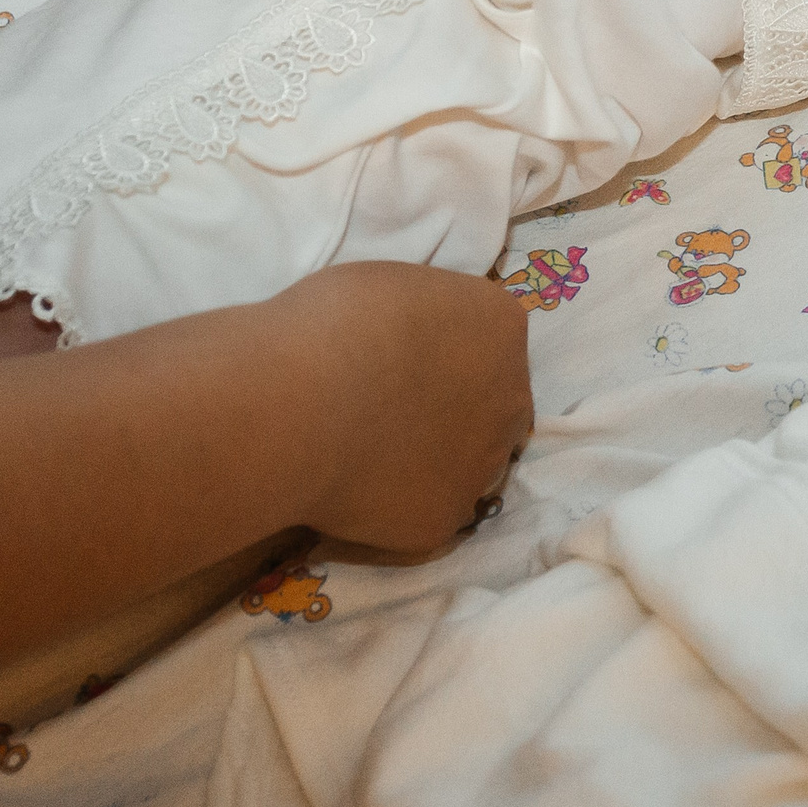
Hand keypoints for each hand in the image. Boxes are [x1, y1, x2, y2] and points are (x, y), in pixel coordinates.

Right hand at [270, 261, 531, 556]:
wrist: (296, 405)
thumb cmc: (333, 322)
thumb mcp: (392, 286)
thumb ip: (424, 319)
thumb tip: (415, 345)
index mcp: (501, 327)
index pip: (491, 339)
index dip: (444, 350)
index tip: (401, 356)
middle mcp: (511, 399)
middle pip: (493, 406)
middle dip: (453, 409)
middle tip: (390, 409)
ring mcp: (482, 466)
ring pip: (465, 464)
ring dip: (429, 458)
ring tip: (364, 451)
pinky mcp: (444, 520)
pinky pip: (423, 509)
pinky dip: (394, 501)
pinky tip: (350, 487)